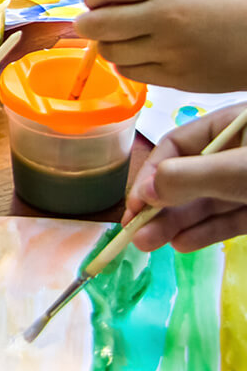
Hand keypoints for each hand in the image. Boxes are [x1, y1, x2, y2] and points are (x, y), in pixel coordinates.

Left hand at [74, 0, 246, 91]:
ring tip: (127, 39)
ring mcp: (169, 52)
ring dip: (110, 46)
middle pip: (97, 25)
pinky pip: (131, 73)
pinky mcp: (174, 79)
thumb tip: (98, 1)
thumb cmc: (225, 7)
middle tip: (91, 24)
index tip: (95, 0)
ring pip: (110, 53)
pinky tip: (144, 55)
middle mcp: (165, 20)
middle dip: (87, 25)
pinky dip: (128, 65)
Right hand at [123, 103, 246, 251]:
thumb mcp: (235, 167)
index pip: (177, 145)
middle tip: (134, 231)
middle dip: (159, 206)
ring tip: (147, 243)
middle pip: (187, 178)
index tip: (136, 203)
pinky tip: (181, 243)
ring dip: (175, 224)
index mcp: (230, 126)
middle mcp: (236, 153)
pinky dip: (205, 232)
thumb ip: (189, 176)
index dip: (152, 174)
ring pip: (205, 202)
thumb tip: (143, 192)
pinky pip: (228, 219)